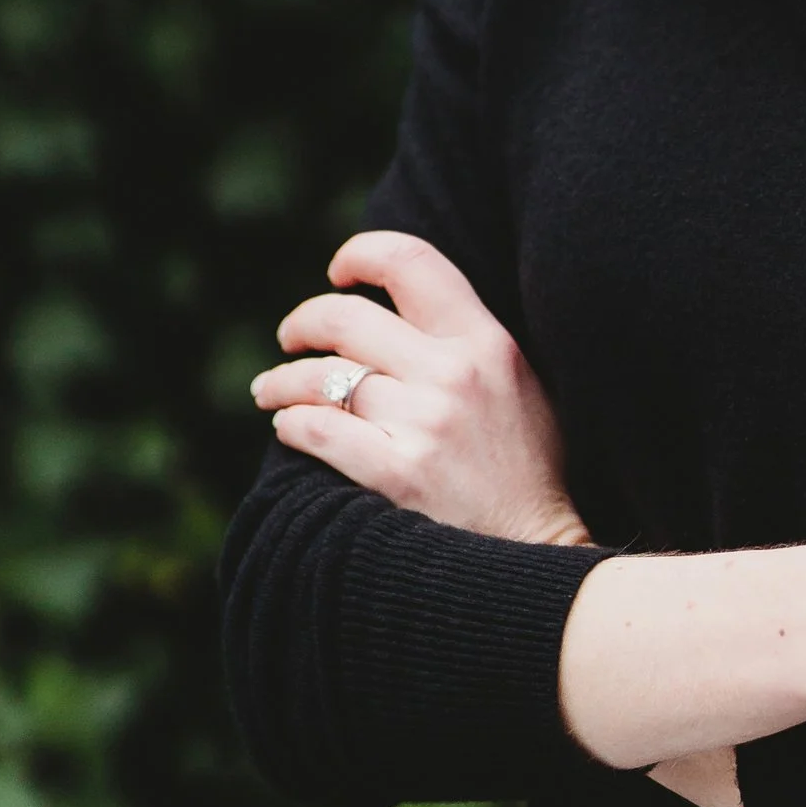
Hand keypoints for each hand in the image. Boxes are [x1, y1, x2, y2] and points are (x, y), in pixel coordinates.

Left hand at [252, 230, 590, 545]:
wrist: (537, 554)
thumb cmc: (525, 471)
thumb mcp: (519, 385)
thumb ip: (468, 343)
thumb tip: (399, 309)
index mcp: (486, 341)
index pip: (411, 261)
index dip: (362, 253)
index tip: (339, 270)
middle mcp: (453, 373)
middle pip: (347, 317)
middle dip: (302, 322)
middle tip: (289, 336)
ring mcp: (425, 423)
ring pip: (322, 377)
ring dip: (282, 381)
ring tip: (269, 392)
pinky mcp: (398, 475)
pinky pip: (318, 430)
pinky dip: (292, 423)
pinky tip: (287, 427)